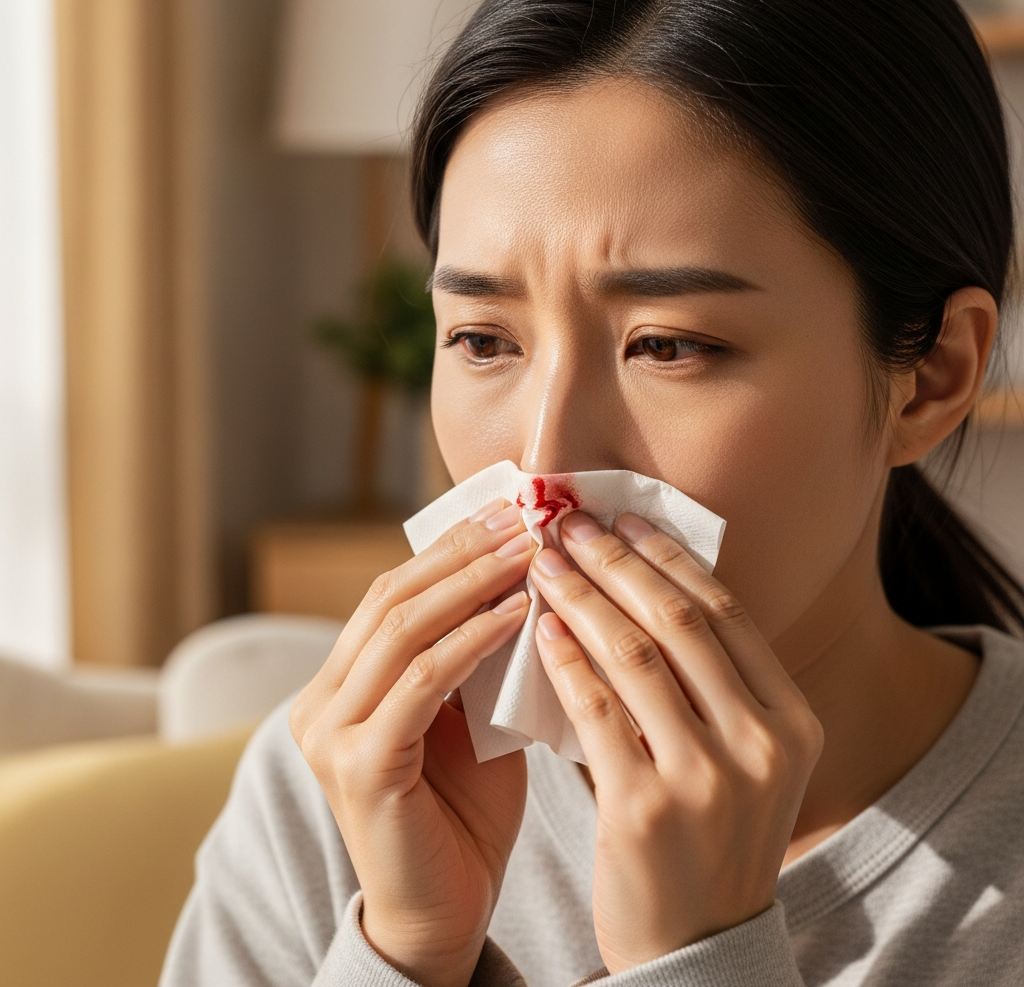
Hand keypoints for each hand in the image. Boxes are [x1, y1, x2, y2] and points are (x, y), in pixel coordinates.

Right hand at [289, 499, 535, 986]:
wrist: (443, 916)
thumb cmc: (463, 816)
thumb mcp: (469, 719)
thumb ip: (477, 660)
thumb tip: (525, 583)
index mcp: (340, 687)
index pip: (392, 594)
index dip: (449, 548)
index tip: (506, 512)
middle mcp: (320, 704)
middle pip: (392, 599)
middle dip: (462, 551)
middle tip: (520, 516)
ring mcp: (331, 735)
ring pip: (403, 630)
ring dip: (472, 583)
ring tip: (529, 551)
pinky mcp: (360, 767)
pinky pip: (423, 683)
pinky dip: (473, 640)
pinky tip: (520, 614)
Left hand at [531, 510, 822, 974]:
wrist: (697, 945)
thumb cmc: (709, 835)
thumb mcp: (742, 758)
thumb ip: (709, 682)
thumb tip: (640, 582)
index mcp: (791, 722)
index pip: (724, 611)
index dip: (667, 555)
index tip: (623, 518)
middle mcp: (761, 744)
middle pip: (679, 621)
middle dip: (617, 561)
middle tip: (571, 522)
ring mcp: (706, 779)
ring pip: (634, 655)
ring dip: (582, 597)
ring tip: (546, 562)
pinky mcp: (644, 809)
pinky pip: (595, 709)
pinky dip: (565, 658)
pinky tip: (541, 627)